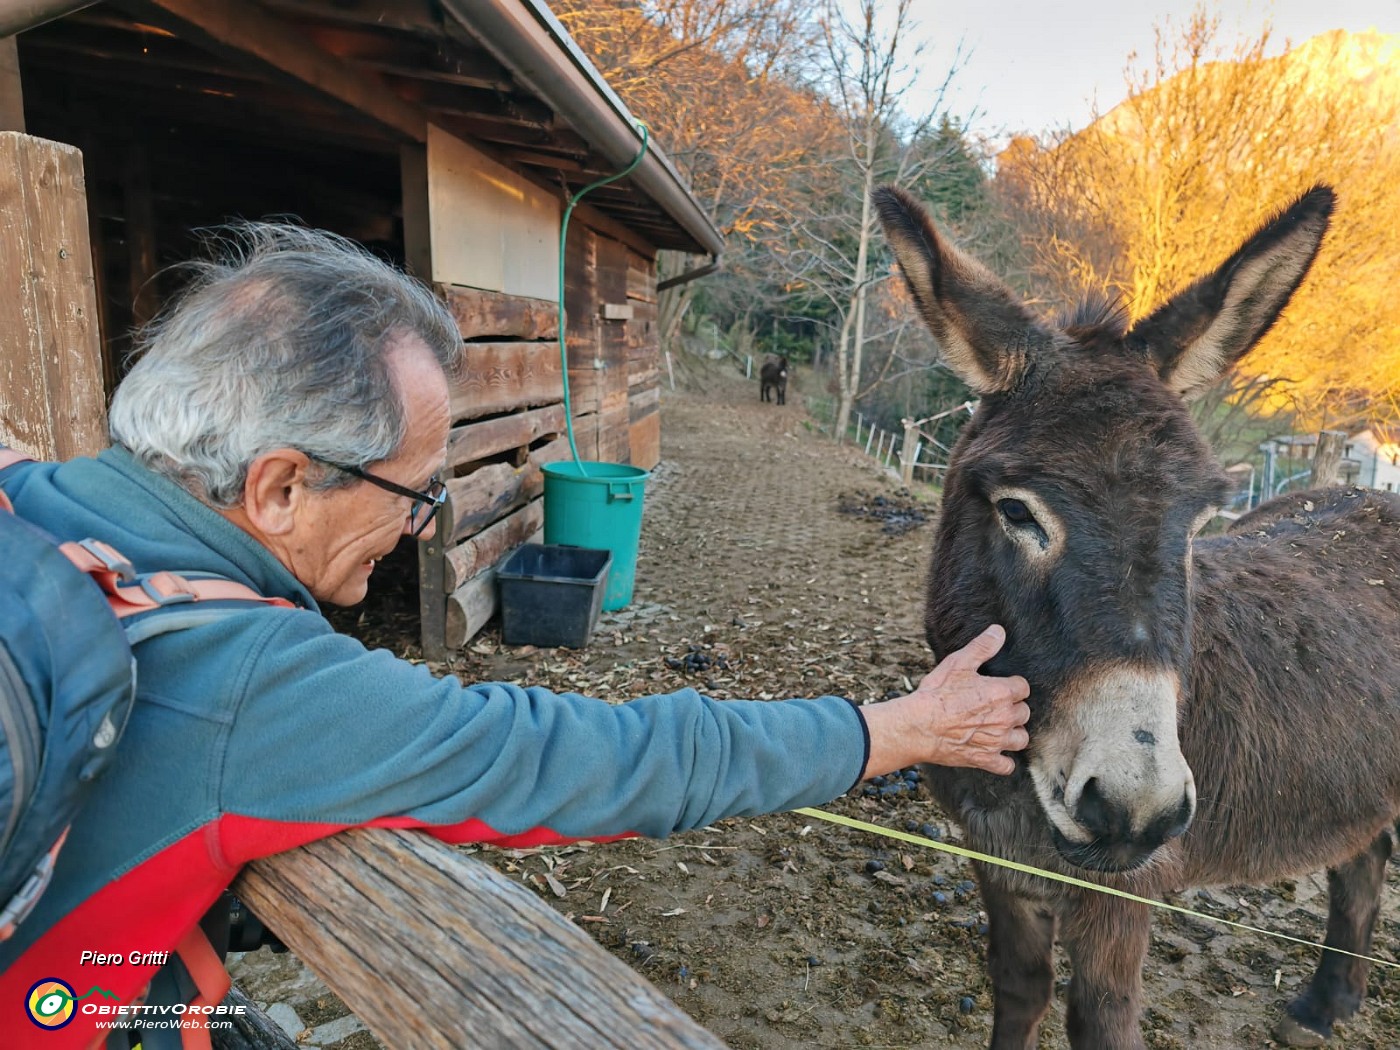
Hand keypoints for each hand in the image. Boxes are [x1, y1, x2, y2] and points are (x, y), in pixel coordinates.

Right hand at [859, 625, 1030, 776]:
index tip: (999, 687)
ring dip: (1013, 733)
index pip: (1022, 688)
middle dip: (1013, 708)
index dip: (1011, 686)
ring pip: (1021, 738)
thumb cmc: (936, 694)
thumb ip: (982, 647)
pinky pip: (1007, 765)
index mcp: (1002, 693)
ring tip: (999, 728)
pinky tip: (994, 752)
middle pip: (1024, 712)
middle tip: (995, 706)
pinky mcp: (985, 759)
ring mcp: (997, 741)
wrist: (918, 726)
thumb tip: (999, 632)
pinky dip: (1003, 760)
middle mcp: (1005, 718)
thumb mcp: (958, 664)